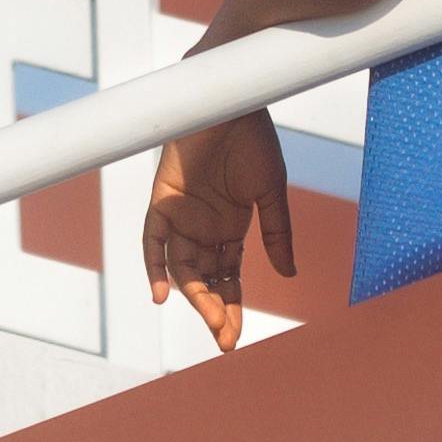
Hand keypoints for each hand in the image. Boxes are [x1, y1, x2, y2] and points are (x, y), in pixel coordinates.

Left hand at [144, 118, 294, 355]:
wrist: (231, 101)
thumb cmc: (254, 140)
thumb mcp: (271, 193)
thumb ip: (276, 235)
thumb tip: (288, 276)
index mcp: (231, 228)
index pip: (228, 278)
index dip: (231, 308)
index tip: (234, 339)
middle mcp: (204, 227)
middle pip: (205, 280)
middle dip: (214, 310)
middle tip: (223, 339)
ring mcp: (182, 215)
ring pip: (182, 267)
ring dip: (193, 296)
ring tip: (210, 321)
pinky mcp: (162, 200)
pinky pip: (153, 240)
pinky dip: (153, 265)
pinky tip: (161, 294)